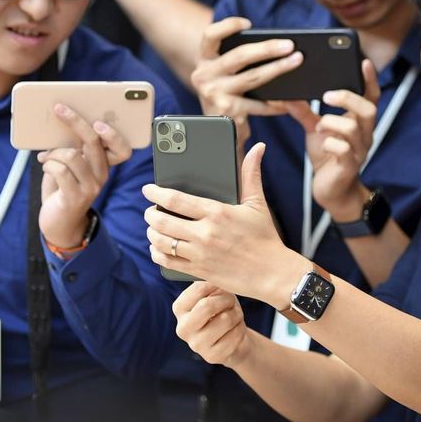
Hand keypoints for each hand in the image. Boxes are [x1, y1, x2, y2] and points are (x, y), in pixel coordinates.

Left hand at [38, 103, 131, 249]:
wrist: (59, 223)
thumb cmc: (63, 188)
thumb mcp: (72, 165)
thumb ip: (74, 148)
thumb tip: (60, 122)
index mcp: (104, 165)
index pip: (122, 150)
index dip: (113, 135)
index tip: (99, 122)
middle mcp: (101, 175)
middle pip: (94, 142)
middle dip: (75, 122)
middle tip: (59, 109)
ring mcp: (90, 187)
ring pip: (72, 155)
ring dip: (54, 152)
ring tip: (46, 157)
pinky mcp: (75, 197)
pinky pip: (60, 171)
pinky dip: (48, 165)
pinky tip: (45, 166)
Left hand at [143, 143, 305, 308]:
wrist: (273, 274)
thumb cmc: (265, 236)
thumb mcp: (257, 203)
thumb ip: (252, 173)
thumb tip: (258, 147)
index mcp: (217, 212)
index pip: (176, 199)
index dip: (156, 192)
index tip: (147, 189)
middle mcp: (205, 233)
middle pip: (162, 221)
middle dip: (150, 213)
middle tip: (150, 210)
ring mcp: (200, 254)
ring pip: (161, 242)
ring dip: (151, 233)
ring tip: (152, 227)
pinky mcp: (199, 271)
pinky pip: (168, 263)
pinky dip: (157, 254)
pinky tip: (157, 248)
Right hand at [174, 282, 249, 367]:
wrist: (232, 338)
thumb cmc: (222, 310)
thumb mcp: (214, 294)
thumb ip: (212, 284)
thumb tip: (217, 273)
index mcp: (179, 308)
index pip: (198, 288)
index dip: (217, 284)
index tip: (224, 286)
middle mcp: (183, 328)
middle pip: (207, 306)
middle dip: (226, 300)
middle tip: (231, 301)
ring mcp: (196, 344)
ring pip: (225, 320)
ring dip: (237, 314)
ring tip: (235, 315)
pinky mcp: (212, 356)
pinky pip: (234, 335)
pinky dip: (241, 329)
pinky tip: (236, 330)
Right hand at [191, 16, 301, 150]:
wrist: (215, 127)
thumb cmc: (227, 91)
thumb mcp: (225, 72)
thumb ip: (239, 59)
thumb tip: (276, 47)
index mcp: (204, 58)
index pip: (210, 35)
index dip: (228, 26)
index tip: (248, 23)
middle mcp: (204, 74)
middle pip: (239, 56)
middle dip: (267, 49)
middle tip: (290, 45)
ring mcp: (213, 94)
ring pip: (252, 78)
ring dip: (277, 69)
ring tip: (296, 61)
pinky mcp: (225, 111)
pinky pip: (257, 105)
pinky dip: (275, 103)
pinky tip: (288, 100)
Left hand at [284, 60, 379, 221]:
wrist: (331, 190)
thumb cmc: (327, 156)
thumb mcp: (315, 129)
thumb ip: (304, 112)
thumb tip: (286, 95)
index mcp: (359, 122)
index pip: (371, 97)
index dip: (370, 80)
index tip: (364, 62)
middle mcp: (364, 134)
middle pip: (369, 109)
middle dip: (348, 99)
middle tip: (327, 96)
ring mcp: (359, 151)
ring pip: (353, 129)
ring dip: (332, 123)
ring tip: (319, 126)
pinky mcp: (349, 166)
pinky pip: (344, 150)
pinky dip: (330, 143)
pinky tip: (323, 144)